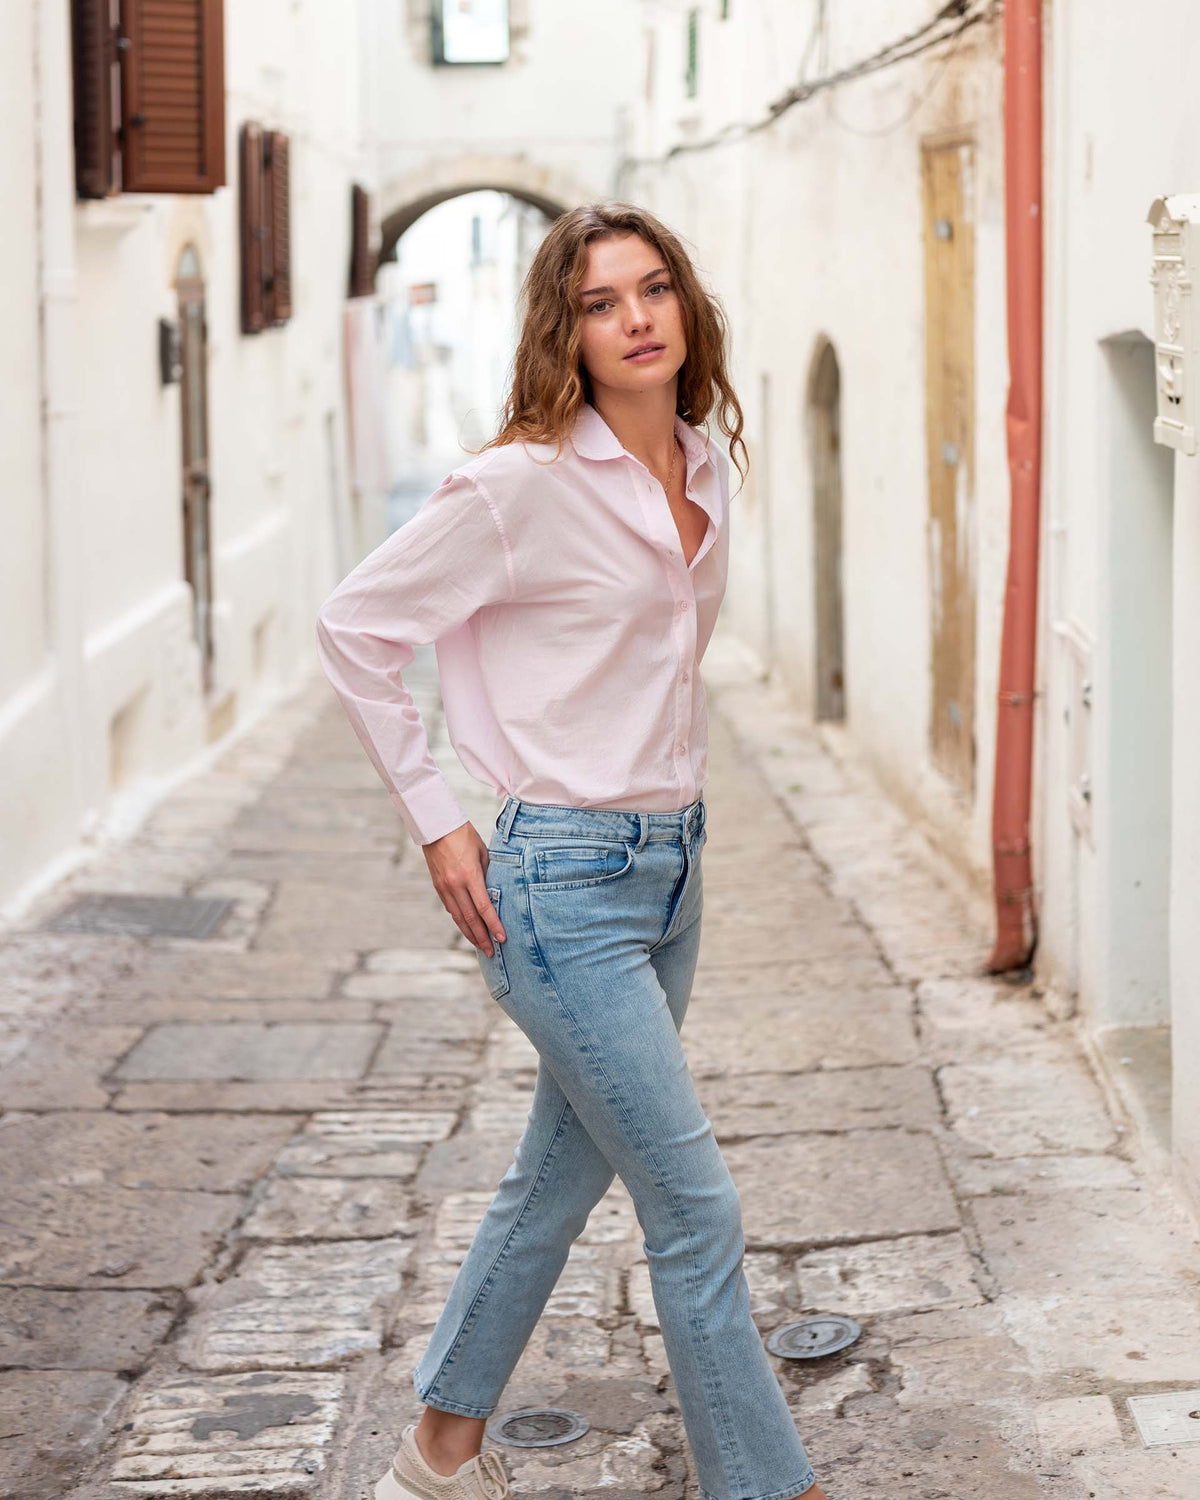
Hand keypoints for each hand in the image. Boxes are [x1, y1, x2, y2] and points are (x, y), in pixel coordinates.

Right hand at [422, 821, 506, 956]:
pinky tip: (467, 929)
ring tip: (480, 946)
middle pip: (470, 919)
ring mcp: (444, 887)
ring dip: (470, 934)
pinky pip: (450, 909)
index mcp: (469, 875)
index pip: (484, 907)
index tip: (502, 938)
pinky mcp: (438, 886)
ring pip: (458, 918)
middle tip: (492, 952)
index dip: (494, 925)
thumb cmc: (464, 835)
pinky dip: (460, 922)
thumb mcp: (483, 852)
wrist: (437, 826)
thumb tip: (497, 892)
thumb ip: (489, 873)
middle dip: (482, 938)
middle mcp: (455, 885)